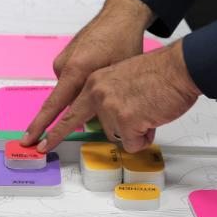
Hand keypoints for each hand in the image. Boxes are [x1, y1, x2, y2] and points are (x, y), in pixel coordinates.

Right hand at [21, 0, 154, 146]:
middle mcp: (64, 66)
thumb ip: (101, 98)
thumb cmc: (123, 42)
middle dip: (42, 124)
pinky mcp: (66, 58)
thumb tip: (93, 120)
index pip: (55, 106)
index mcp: (75, 70)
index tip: (34, 141)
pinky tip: (95, 78)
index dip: (44, 127)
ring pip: (68, 92)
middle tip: (30, 141)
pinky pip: (70, 80)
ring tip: (99, 92)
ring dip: (78, 98)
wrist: (120, 16)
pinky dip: (79, 86)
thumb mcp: (117, 75)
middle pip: (54, 102)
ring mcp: (63, 61)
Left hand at [35, 41, 201, 152]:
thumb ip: (108, 96)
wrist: (179, 68)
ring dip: (132, 131)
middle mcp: (97, 92)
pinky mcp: (125, 120)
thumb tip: (107, 119)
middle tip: (39, 148)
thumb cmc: (160, 73)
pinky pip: (132, 143)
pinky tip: (152, 118)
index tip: (37, 135)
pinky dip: (144, 137)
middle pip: (72, 121)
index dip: (51, 123)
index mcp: (95, 80)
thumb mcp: (123, 78)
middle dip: (54, 136)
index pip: (67, 104)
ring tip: (148, 112)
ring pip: (115, 135)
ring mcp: (109, 106)